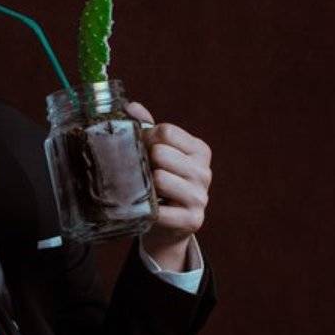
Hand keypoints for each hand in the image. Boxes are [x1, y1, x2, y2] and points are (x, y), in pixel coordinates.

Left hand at [126, 100, 212, 270]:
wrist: (168, 227)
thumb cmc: (160, 184)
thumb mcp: (158, 154)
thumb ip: (146, 128)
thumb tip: (129, 106)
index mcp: (200, 150)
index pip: (166, 132)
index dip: (146, 139)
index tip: (141, 151)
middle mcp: (204, 172)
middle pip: (161, 153)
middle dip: (144, 163)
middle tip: (141, 174)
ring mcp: (201, 197)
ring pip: (159, 178)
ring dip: (144, 186)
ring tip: (145, 192)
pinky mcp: (193, 220)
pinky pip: (160, 209)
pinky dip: (148, 210)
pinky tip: (148, 209)